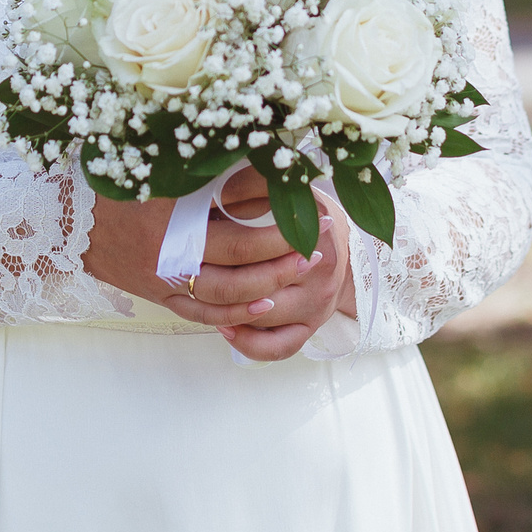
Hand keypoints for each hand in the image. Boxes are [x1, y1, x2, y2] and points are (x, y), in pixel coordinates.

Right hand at [82, 182, 317, 323]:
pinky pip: (199, 313)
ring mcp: (162, 279)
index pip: (237, 229)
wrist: (63, 218)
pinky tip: (261, 308)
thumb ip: (208, 164)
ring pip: (223, 295)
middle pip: (237, 264)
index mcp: (172, 215)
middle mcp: (168, 252)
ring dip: (265, 287)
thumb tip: (262, 156)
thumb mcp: (160, 163)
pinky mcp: (157, 294)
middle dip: (281, 258)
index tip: (309, 213)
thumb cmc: (115, 180)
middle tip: (315, 248)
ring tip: (298, 273)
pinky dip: (231, 314)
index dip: (278, 227)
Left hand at [209, 172, 356, 363]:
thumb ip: (253, 183)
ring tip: (199, 294)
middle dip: (219, 274)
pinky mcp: (310, 328)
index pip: (264, 240)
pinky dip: (248, 343)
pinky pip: (277, 347)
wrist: (343, 246)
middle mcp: (321, 271)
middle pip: (260, 281)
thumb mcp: (287, 190)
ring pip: (263, 317)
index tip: (195, 230)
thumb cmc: (306, 214)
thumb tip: (216, 191)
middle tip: (188, 267)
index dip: (224, 236)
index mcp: (315, 230)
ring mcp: (317, 304)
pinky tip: (224, 327)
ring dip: (227, 308)